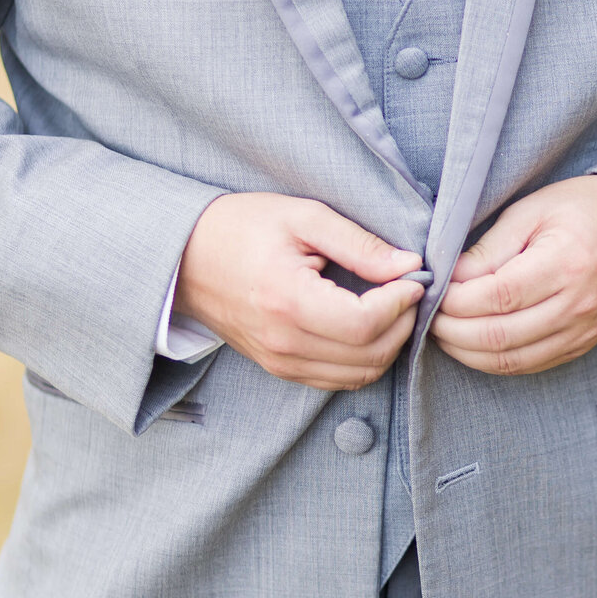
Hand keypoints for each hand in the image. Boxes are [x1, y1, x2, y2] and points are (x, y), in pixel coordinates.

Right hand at [175, 193, 424, 389]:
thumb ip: (359, 244)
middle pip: (369, 355)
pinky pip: (337, 380)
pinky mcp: (279, 368)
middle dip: (402, 324)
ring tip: (391, 307)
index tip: (411, 277)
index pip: (366, 324)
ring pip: (359, 375)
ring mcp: (280, 362)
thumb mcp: (303, 217)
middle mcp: (284, 343)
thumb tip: (408, 265)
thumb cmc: (240, 227)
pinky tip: (367, 326)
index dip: (401, 302)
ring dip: (387, 345)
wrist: (185, 257)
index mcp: (288, 301)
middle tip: (407, 290)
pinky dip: (363, 359)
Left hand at [430, 175, 596, 376]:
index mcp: (565, 264)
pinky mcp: (581, 345)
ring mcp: (582, 332)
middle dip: (452, 331)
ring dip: (466, 352)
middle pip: (499, 336)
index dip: (455, 301)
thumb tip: (448, 279)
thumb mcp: (532, 211)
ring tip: (442, 332)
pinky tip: (471, 345)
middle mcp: (577, 306)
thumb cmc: (584, 209)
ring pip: (510, 360)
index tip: (433, 291)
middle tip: (427, 316)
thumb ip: (489, 248)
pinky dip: (493, 360)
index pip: (496, 297)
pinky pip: (529, 365)